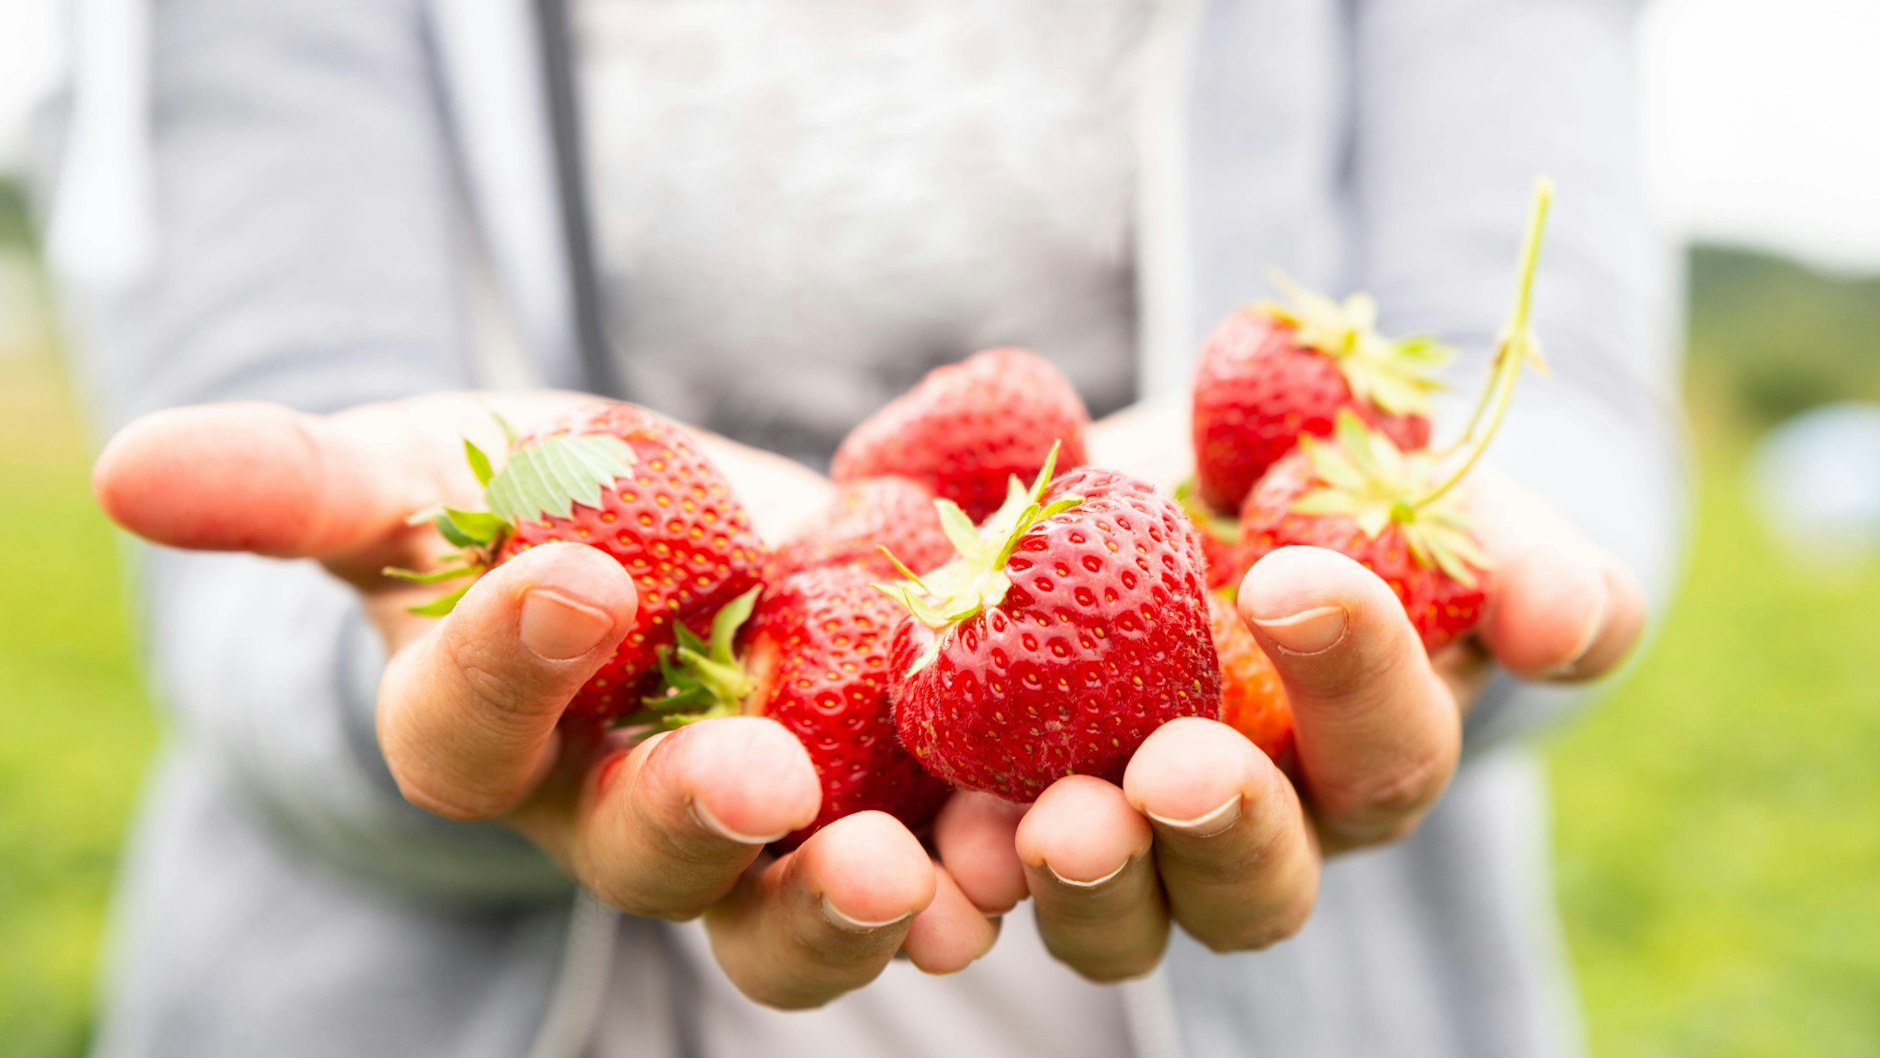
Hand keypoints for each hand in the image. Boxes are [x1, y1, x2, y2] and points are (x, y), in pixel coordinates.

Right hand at [93, 393, 999, 1007]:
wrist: (690, 522)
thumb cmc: (526, 493)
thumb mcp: (423, 462)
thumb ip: (303, 479)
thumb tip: (128, 469)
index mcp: (493, 737)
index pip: (468, 731)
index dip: (505, 666)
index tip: (570, 577)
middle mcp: (616, 816)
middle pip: (644, 854)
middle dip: (697, 822)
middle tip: (764, 782)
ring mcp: (759, 833)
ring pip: (784, 917)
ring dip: (848, 908)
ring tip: (918, 878)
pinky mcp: (881, 809)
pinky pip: (919, 873)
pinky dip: (968, 873)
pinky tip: (1015, 856)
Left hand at [919, 409, 1646, 980]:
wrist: (1173, 481)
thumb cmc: (1327, 494)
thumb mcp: (1425, 498)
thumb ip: (1514, 556)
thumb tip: (1570, 621)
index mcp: (1364, 760)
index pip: (1386, 754)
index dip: (1355, 678)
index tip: (1292, 578)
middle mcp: (1252, 830)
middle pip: (1256, 885)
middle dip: (1221, 831)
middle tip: (1174, 771)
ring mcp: (1125, 841)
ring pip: (1122, 922)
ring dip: (1089, 886)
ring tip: (1051, 827)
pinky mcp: (1004, 817)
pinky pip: (982, 890)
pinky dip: (957, 884)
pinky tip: (932, 853)